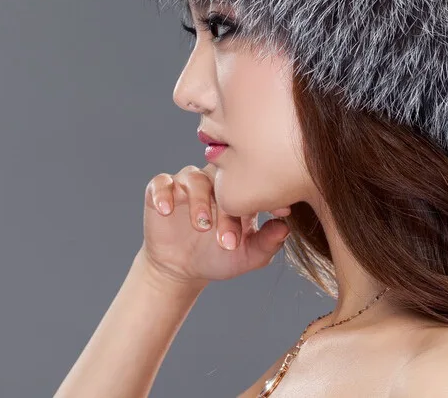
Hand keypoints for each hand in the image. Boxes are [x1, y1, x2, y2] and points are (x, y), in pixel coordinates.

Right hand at [140, 164, 291, 289]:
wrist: (182, 269)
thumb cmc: (220, 256)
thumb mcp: (247, 255)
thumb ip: (267, 242)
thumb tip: (286, 228)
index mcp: (238, 190)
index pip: (252, 184)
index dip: (264, 195)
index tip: (278, 212)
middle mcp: (214, 181)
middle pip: (222, 180)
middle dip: (227, 208)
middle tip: (228, 239)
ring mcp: (188, 184)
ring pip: (193, 179)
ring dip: (198, 201)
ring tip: (202, 226)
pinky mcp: (161, 191)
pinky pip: (160, 183)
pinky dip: (162, 193)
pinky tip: (166, 210)